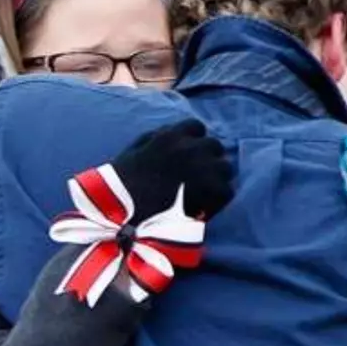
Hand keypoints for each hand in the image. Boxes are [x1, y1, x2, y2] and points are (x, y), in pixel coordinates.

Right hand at [106, 118, 234, 221]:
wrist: (123, 218)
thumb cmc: (120, 188)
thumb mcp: (132, 152)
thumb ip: (153, 138)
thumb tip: (170, 133)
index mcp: (170, 137)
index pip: (196, 127)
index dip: (194, 142)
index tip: (190, 156)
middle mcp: (190, 148)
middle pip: (214, 146)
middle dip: (208, 159)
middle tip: (198, 178)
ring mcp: (203, 169)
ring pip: (225, 168)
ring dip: (216, 178)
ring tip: (203, 194)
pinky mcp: (212, 191)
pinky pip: (227, 191)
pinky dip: (218, 200)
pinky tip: (204, 209)